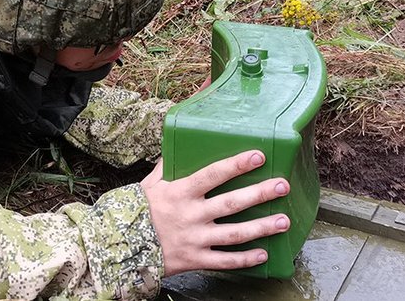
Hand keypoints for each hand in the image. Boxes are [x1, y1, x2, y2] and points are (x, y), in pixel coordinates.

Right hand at [140, 150, 289, 275]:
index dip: (236, 165)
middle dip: (259, 194)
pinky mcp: (195, 260)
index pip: (213, 175)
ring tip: (284, 220)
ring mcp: (195, 239)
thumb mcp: (150, 183)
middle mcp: (191, 215)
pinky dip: (245, 259)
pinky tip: (263, 254)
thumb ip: (168, 165)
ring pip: (234, 234)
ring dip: (262, 227)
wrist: (121, 246)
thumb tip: (180, 142)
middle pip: (232, 203)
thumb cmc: (138, 210)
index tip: (257, 156)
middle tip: (282, 186)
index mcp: (180, 192)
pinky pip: (224, 261)